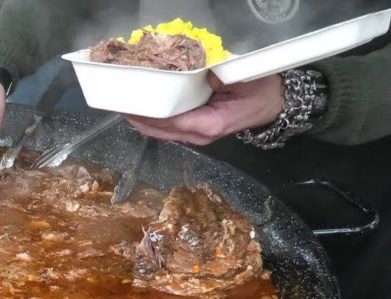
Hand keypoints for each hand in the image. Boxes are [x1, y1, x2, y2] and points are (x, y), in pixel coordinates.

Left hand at [125, 74, 283, 145]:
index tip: (129, 104)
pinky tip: (141, 109)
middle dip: (137, 118)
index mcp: (210, 123)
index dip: (148, 114)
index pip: (170, 121)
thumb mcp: (237, 78)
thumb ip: (211, 76)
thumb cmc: (258, 90)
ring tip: (124, 105)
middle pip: (159, 130)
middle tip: (118, 103)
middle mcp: (199, 134)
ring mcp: (196, 135)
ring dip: (142, 120)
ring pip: (161, 132)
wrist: (272, 104)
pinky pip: (168, 128)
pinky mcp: (194, 130)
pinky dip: (153, 119)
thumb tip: (186, 71)